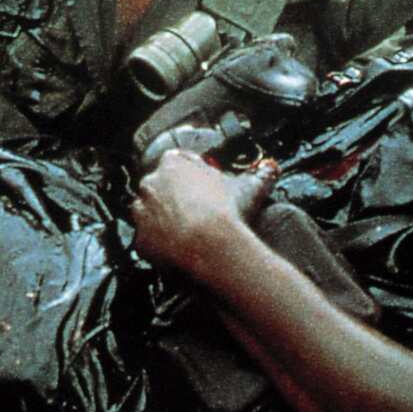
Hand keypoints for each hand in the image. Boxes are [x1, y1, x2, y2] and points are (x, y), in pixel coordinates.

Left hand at [131, 150, 275, 275]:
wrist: (211, 246)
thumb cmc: (227, 212)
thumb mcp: (248, 188)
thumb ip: (259, 175)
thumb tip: (272, 171)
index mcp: (172, 165)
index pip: (177, 162)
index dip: (192, 175)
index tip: (204, 187)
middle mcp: (151, 185)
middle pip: (160, 187)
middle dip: (175, 197)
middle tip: (198, 212)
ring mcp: (142, 213)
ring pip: (149, 213)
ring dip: (164, 220)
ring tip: (189, 232)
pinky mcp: (141, 240)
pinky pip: (149, 241)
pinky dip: (161, 245)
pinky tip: (180, 249)